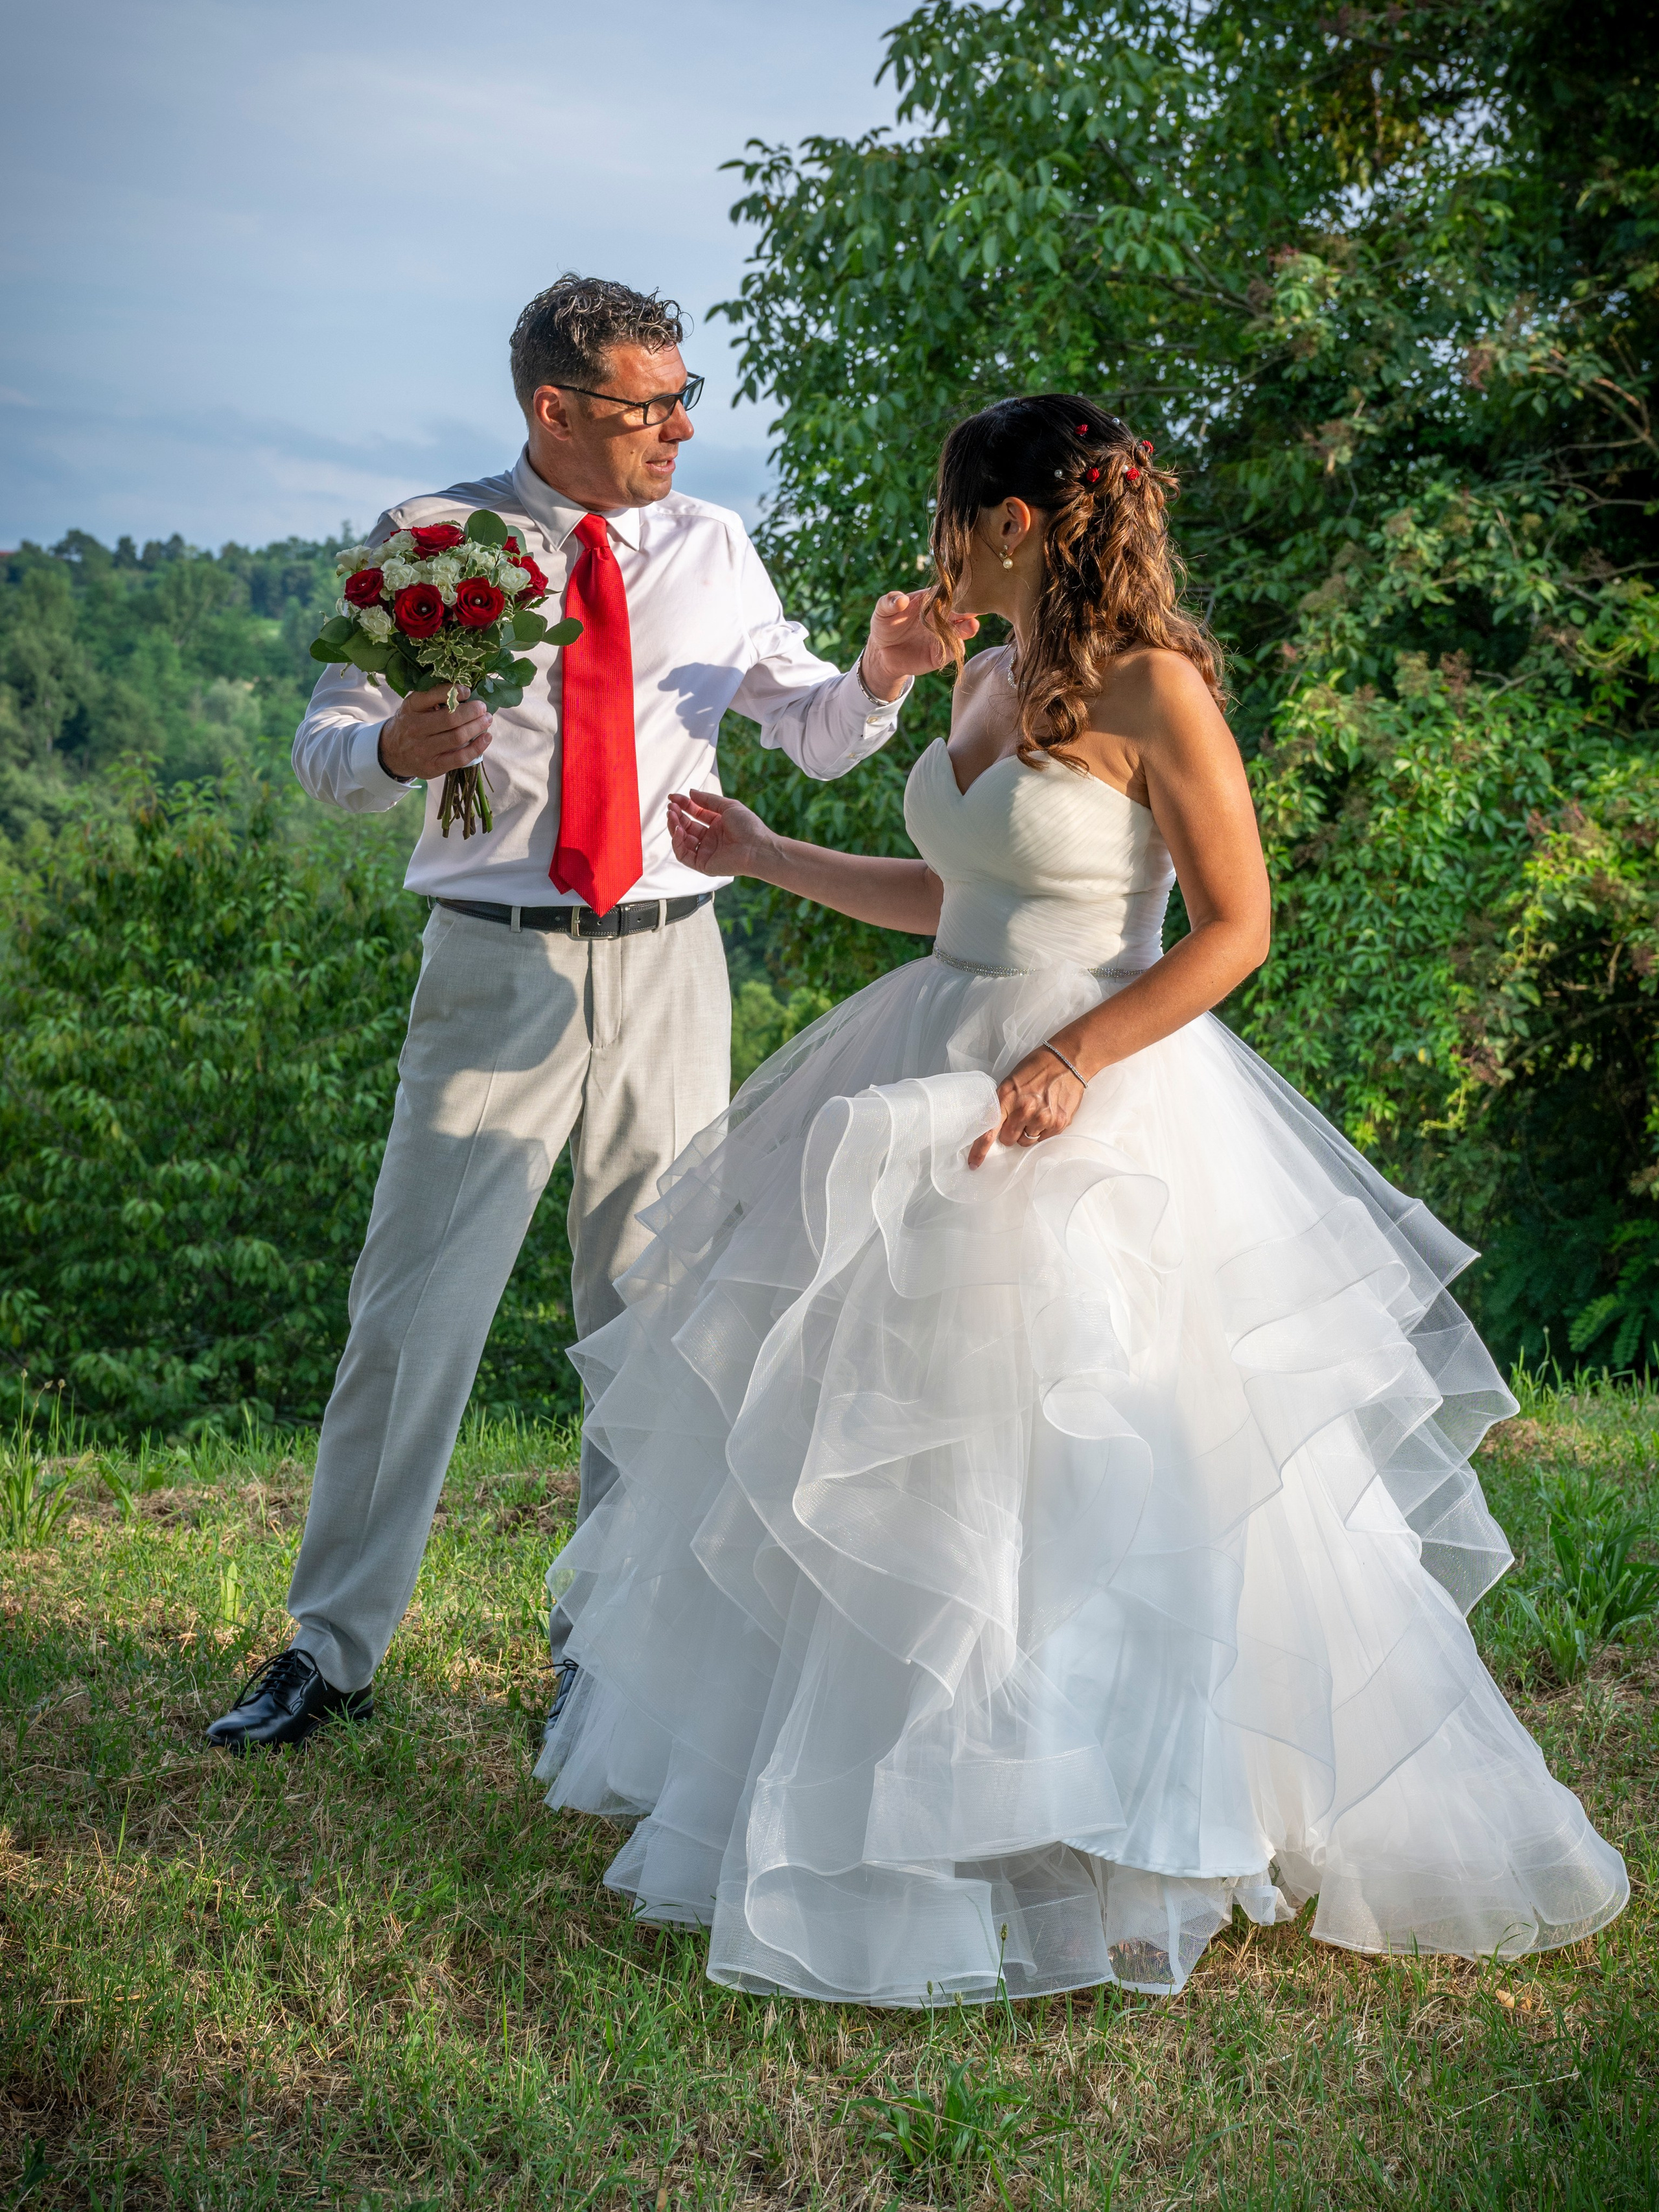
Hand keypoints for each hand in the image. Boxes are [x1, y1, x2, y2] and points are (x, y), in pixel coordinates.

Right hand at [378, 685, 491, 780]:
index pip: (433, 695)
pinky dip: (477, 747)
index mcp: (411, 708)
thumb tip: (466, 692)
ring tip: (487, 720)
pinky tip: (486, 738)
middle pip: (450, 719)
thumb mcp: (415, 706)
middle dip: (472, 712)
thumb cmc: (411, 724)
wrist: (392, 752)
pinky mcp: (432, 766)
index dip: (454, 692)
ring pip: (457, 738)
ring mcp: (423, 749)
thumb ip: (434, 698)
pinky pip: (460, 758)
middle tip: (483, 708)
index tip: (467, 691)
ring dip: (477, 727)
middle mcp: (415, 728)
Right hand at [667, 787, 777, 878]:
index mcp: (718, 825)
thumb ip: (708, 800)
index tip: (673, 797)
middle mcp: (711, 839)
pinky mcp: (703, 864)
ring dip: (675, 827)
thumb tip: (690, 793)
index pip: (696, 814)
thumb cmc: (749, 827)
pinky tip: (678, 830)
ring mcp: (706, 852)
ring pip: (682, 840)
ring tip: (672, 815)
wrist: (758, 848)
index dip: (684, 805)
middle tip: (671, 807)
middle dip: (677, 815)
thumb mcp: (728, 806)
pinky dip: (678, 843)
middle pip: (687, 826)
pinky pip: (684, 855)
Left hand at [860, 588, 978, 698]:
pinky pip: (952, 652)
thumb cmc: (885, 624)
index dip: (956, 591)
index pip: (948, 593)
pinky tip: (957, 645)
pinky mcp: (940, 655)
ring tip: (971, 625)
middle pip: (961, 611)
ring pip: (961, 631)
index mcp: (931, 601)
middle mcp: (941, 617)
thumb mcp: (882, 610)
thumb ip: (889, 602)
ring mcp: (942, 636)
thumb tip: (901, 600)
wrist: (881, 652)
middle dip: (969, 609)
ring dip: (968, 629)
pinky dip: (956, 649)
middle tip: (973, 608)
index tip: (962, 590)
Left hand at [967, 1046, 1084, 1168]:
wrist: (1068, 1061)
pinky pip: (1043, 1139)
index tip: (974, 1164)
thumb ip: (1002, 1105)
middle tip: (1019, 1116)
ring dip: (1028, 1132)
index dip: (979, 1150)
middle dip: (1011, 1132)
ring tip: (1037, 1112)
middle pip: (1008, 1140)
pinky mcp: (1058, 1123)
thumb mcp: (1011, 1082)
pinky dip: (1043, 1130)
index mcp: (1007, 1098)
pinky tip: (1048, 1112)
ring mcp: (1043, 1118)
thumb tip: (994, 1128)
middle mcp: (1024, 1110)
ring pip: (1026, 1141)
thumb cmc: (1036, 1068)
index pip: (989, 1131)